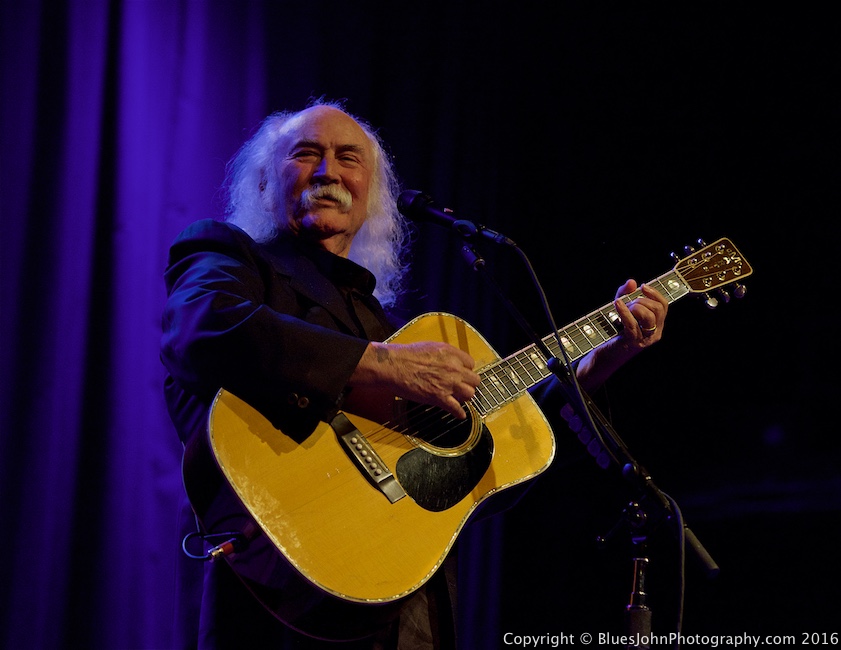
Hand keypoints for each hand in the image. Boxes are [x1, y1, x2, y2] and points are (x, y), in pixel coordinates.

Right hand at [349, 341, 479, 418]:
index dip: (465, 370)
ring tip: (458, 398)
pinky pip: (457, 409)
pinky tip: (459, 415)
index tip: (461, 374)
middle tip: (461, 386)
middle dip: (468, 384)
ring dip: (464, 397)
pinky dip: (459, 413)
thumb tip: (449, 361)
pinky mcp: (439, 397)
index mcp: (452, 354)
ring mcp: (448, 384)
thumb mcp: (431, 347)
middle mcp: (454, 368)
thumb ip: (445, 355)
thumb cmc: (407, 355)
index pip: (470, 364)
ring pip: (469, 394)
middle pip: (474, 380)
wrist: (394, 366)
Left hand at [574, 279, 667, 390]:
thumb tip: (632, 282)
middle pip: (658, 309)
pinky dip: (624, 311)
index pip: (664, 305)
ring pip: (648, 316)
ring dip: (635, 306)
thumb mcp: (621, 308)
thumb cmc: (614, 330)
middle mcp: (655, 332)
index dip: (654, 293)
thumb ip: (626, 293)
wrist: (604, 353)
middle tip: (628, 302)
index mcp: (656, 324)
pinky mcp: (633, 342)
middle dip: (642, 300)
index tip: (642, 286)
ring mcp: (645, 339)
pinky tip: (617, 304)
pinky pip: (632, 323)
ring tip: (623, 307)